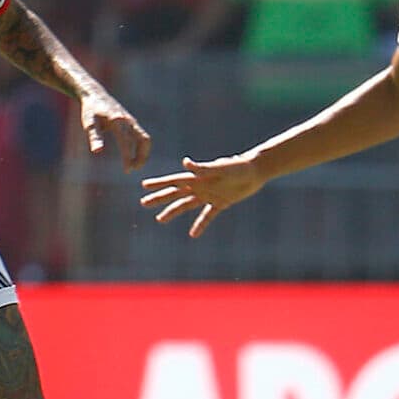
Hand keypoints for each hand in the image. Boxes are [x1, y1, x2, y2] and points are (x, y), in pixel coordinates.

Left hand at [80, 92, 151, 172]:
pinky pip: (142, 136)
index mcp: (117, 121)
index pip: (126, 141)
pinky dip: (141, 147)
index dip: (128, 156)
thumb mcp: (89, 124)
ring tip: (135, 166)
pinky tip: (134, 157)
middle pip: (143, 140)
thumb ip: (94, 137)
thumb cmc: (91, 111)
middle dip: (141, 156)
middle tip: (133, 169)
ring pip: (145, 138)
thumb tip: (97, 152)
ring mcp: (131, 121)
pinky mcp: (132, 122)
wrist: (96, 96)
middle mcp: (128, 120)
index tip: (128, 170)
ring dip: (143, 153)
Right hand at [140, 154, 264, 236]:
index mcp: (197, 177)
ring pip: (186, 205)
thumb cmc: (238, 167)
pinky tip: (193, 235)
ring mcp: (209, 195)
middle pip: (175, 194)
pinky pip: (207, 216)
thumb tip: (185, 163)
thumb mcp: (221, 168)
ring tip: (160, 220)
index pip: (174, 181)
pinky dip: (200, 225)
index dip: (158, 184)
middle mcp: (200, 186)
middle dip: (159, 198)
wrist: (255, 171)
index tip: (144, 186)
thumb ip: (203, 168)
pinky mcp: (220, 202)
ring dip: (173, 212)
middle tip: (143, 203)